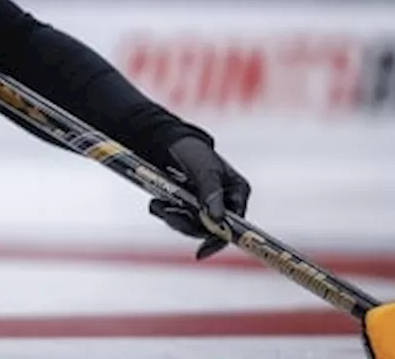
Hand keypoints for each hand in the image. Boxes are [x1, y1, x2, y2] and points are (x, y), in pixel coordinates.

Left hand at [148, 136, 250, 259]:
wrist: (168, 142)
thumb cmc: (194, 152)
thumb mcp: (206, 170)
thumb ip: (211, 194)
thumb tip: (216, 220)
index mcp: (237, 193)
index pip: (234, 226)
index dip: (219, 241)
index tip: (202, 252)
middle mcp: (223, 203)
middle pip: (208, 229)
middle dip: (186, 223)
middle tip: (168, 213)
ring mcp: (204, 205)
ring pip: (190, 225)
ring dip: (173, 218)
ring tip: (158, 204)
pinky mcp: (186, 206)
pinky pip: (177, 218)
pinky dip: (165, 212)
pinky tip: (157, 201)